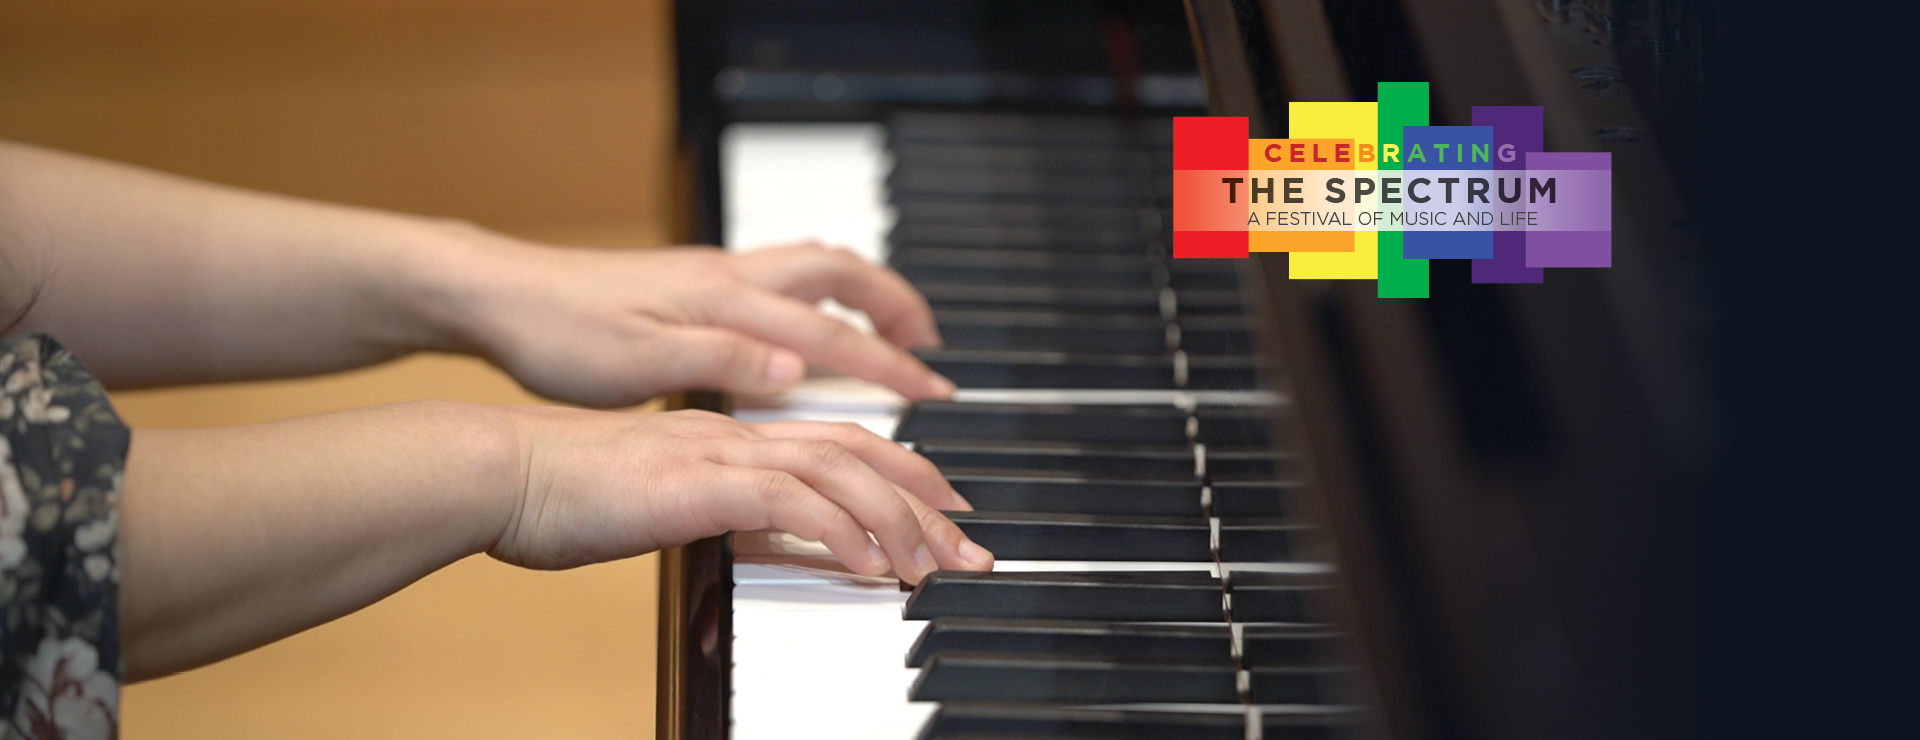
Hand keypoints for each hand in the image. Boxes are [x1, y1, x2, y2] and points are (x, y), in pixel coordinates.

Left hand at [443, 233, 953, 406]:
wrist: (502, 296)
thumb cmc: (560, 335)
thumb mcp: (638, 362)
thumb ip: (724, 360)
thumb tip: (796, 365)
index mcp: (725, 300)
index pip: (829, 331)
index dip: (887, 364)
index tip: (933, 392)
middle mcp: (728, 277)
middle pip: (839, 273)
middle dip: (894, 308)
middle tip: (931, 348)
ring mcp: (712, 274)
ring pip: (814, 267)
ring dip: (863, 296)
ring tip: (893, 331)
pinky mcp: (694, 282)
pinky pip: (783, 278)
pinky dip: (822, 298)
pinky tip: (812, 328)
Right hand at [491, 408, 992, 583]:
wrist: (503, 472)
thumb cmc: (564, 494)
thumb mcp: (662, 503)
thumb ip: (719, 512)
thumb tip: (768, 539)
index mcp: (731, 437)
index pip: (838, 443)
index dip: (899, 473)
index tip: (942, 511)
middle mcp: (737, 435)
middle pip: (859, 453)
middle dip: (925, 501)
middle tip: (971, 546)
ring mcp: (720, 452)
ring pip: (839, 471)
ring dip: (898, 520)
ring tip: (937, 565)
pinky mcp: (698, 481)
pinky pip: (789, 500)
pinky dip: (840, 530)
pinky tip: (870, 564)